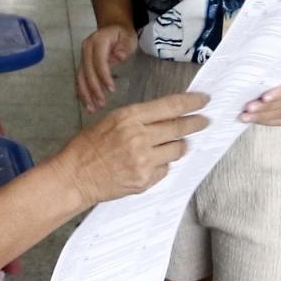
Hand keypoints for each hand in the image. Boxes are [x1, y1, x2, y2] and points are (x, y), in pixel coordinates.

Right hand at [55, 91, 210, 205]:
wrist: (75, 176)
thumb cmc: (88, 146)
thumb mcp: (110, 120)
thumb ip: (138, 119)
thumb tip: (166, 117)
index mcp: (129, 117)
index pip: (170, 106)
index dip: (191, 102)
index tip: (203, 100)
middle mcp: (139, 137)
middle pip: (179, 128)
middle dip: (196, 123)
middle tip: (204, 121)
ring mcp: (143, 160)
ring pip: (177, 149)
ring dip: (179, 145)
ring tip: (175, 144)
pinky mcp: (145, 180)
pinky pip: (165, 169)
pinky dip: (163, 164)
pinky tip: (152, 162)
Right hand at [76, 23, 136, 111]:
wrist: (111, 27)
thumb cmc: (122, 34)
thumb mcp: (128, 38)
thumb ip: (124, 47)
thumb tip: (120, 56)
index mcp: (97, 41)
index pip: (99, 61)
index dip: (103, 76)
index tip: (111, 90)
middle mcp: (86, 49)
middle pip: (87, 72)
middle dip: (93, 90)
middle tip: (101, 105)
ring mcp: (82, 56)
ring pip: (80, 77)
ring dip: (85, 94)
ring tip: (92, 109)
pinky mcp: (82, 63)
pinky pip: (80, 79)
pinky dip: (82, 92)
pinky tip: (86, 103)